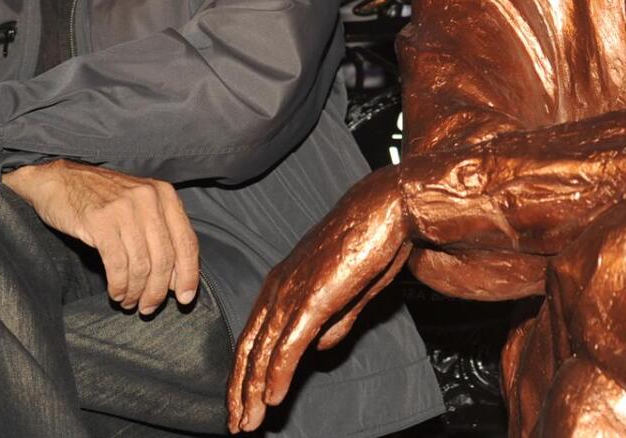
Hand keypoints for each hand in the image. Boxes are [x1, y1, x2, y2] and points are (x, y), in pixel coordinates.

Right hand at [2, 160, 198, 314]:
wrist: (59, 180)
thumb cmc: (102, 198)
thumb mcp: (139, 205)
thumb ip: (160, 234)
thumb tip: (176, 278)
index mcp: (165, 194)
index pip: (186, 241)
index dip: (189, 274)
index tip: (185, 298)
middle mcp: (149, 199)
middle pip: (165, 258)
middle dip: (159, 290)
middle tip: (148, 308)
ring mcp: (125, 209)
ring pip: (142, 265)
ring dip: (136, 291)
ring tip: (129, 302)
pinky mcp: (100, 221)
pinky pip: (118, 264)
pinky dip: (119, 285)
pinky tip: (116, 293)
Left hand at [228, 165, 411, 432]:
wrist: (387, 209)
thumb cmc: (372, 243)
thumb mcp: (351, 292)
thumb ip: (335, 321)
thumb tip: (321, 348)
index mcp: (283, 282)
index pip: (254, 335)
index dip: (246, 372)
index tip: (244, 402)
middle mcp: (279, 287)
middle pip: (249, 348)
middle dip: (241, 390)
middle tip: (238, 424)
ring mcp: (294, 292)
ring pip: (262, 351)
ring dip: (254, 391)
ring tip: (248, 423)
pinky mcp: (313, 298)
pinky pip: (288, 344)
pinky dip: (277, 374)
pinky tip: (272, 399)